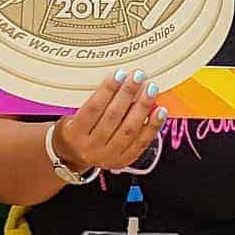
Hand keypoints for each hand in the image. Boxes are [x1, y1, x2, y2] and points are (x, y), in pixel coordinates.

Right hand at [52, 72, 166, 174]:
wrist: (74, 156)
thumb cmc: (76, 129)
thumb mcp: (74, 114)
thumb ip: (93, 101)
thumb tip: (120, 79)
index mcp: (75, 133)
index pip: (93, 108)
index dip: (107, 90)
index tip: (119, 73)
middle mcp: (91, 147)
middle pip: (113, 117)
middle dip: (128, 93)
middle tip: (138, 76)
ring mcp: (108, 156)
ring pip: (129, 129)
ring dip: (142, 106)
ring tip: (151, 89)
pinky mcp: (123, 160)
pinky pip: (142, 142)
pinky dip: (153, 125)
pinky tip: (160, 111)